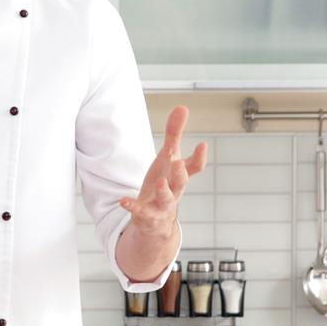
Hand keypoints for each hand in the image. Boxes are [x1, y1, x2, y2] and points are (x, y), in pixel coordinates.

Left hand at [117, 106, 208, 236]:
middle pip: (182, 183)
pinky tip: (124, 200)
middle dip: (181, 174)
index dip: (200, 157)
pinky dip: (132, 206)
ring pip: (166, 199)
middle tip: (178, 163)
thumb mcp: (168, 158)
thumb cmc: (164, 183)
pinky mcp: (146, 215)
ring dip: (163, 191)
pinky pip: (140, 211)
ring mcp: (161, 205)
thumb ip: (174, 134)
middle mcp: (174, 190)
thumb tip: (182, 107)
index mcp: (180, 176)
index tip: (202, 144)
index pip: (195, 167)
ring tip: (159, 182)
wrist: (155, 219)